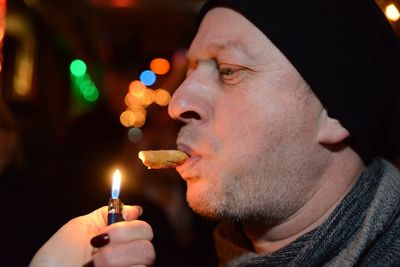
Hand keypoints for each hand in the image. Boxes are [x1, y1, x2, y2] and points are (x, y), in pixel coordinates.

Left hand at [29, 205, 154, 266]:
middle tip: (97, 244)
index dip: (128, 222)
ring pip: (146, 253)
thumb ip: (106, 214)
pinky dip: (117, 266)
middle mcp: (127, 257)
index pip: (142, 225)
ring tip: (94, 263)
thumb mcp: (79, 227)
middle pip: (147, 235)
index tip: (107, 227)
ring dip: (115, 255)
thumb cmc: (56, 261)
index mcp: (117, 241)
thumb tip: (134, 208)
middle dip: (121, 235)